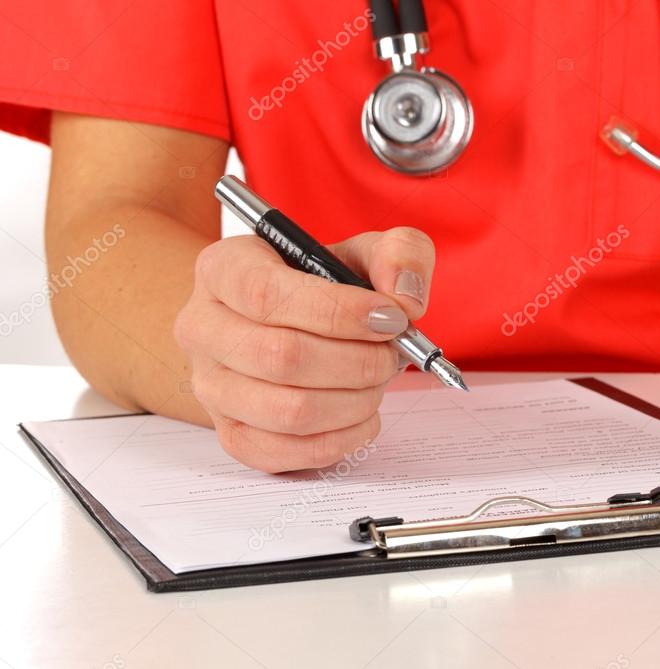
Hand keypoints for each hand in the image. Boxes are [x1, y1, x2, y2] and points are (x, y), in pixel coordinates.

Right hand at [174, 227, 434, 472]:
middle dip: (358, 362)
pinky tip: (362, 414)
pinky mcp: (231, 433)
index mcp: (224, 268)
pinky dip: (340, 440)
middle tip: (391, 355)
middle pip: (281, 358)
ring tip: (377, 381)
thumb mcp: (363, 251)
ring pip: (287, 412)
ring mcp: (211, 387)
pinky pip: (284, 453)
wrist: (285, 325)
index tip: (391, 318)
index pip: (267, 295)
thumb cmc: (322, 286)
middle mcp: (204, 328)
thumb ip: (398, 253)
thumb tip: (405, 297)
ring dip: (354, 402)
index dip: (338, 313)